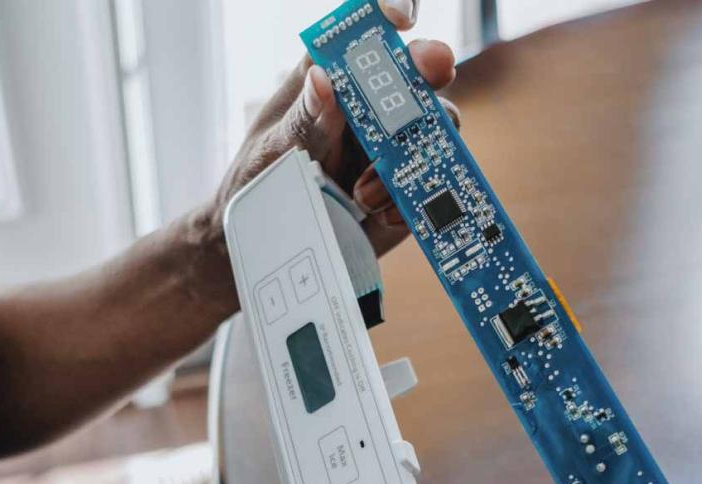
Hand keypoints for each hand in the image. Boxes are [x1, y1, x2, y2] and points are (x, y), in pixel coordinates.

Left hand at [197, 0, 458, 263]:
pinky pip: (433, 181)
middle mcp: (374, 102)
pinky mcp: (411, 183)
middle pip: (418, 69)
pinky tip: (378, 214)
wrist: (271, 242)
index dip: (390, 10)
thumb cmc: (264, 180)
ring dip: (410, 152)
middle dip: (430, 65)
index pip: (365, 29)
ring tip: (362, 193)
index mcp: (334, 75)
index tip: (401, 18)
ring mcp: (398, 142)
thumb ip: (304, 119)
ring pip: (437, 125)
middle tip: (434, 70)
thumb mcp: (275, 150)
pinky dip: (411, 198)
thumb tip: (323, 77)